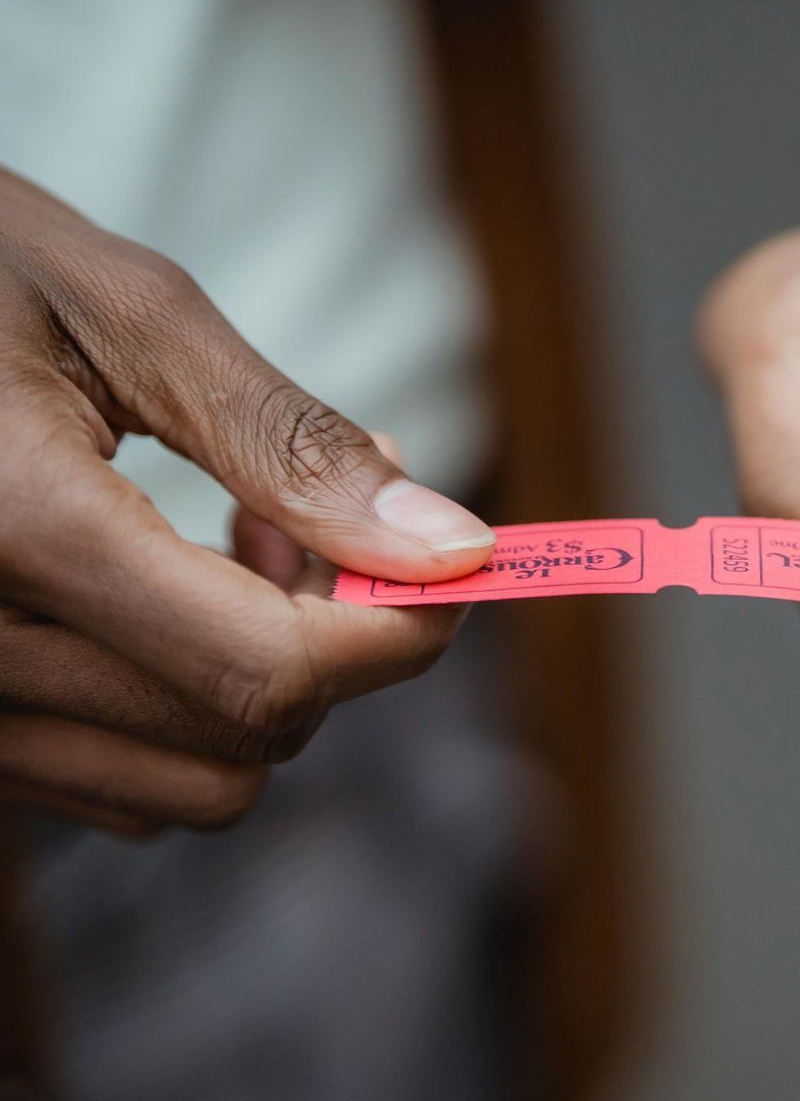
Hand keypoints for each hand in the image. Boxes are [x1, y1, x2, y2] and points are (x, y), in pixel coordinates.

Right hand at [0, 169, 492, 833]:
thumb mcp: (133, 317)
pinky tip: (176, 598)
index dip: (397, 633)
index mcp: (15, 530)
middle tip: (324, 519)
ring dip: (267, 680)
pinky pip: (134, 783)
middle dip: (333, 638)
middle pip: (250, 733)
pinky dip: (194, 706)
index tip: (455, 569)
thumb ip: (294, 447)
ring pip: (200, 783)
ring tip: (244, 545)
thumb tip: (450, 548)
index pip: (268, 668)